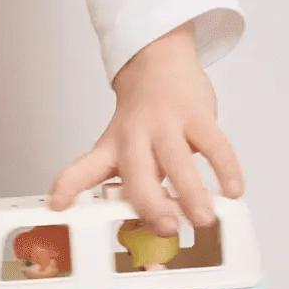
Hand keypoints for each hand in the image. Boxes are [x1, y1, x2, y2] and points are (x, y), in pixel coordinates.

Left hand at [47, 22, 243, 235]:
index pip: (84, 167)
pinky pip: (215, 143)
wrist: (156, 60)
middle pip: (137, 172)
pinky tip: (232, 191)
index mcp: (112, 147)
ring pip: (178, 160)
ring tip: (203, 218)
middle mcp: (135, 136)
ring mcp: (167, 123)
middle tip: (167, 228)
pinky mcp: (197, 114)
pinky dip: (226, 169)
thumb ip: (133, 184)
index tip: (57, 205)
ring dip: (192, 192)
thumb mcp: (122, 145)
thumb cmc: (141, 115)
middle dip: (151, 204)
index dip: (68, 186)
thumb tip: (151, 225)